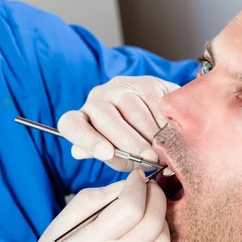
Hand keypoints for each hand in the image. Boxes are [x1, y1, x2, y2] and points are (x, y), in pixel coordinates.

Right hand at [2, 171, 169, 241]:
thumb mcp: (60, 226)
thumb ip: (93, 200)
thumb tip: (123, 185)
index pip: (130, 207)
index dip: (137, 186)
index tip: (135, 177)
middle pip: (153, 222)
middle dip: (156, 196)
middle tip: (148, 187)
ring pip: (163, 241)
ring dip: (161, 218)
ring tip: (149, 209)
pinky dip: (157, 240)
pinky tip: (144, 233)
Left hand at [58, 76, 178, 170]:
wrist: (156, 123)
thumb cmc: (129, 146)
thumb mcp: (116, 156)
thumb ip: (104, 157)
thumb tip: (78, 152)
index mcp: (82, 119)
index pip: (70, 124)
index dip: (87, 139)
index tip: (106, 153)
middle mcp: (97, 98)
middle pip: (107, 117)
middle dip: (130, 141)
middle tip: (149, 158)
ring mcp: (121, 87)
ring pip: (134, 110)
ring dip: (151, 134)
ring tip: (162, 151)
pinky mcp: (147, 82)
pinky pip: (155, 102)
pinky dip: (165, 122)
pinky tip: (171, 134)